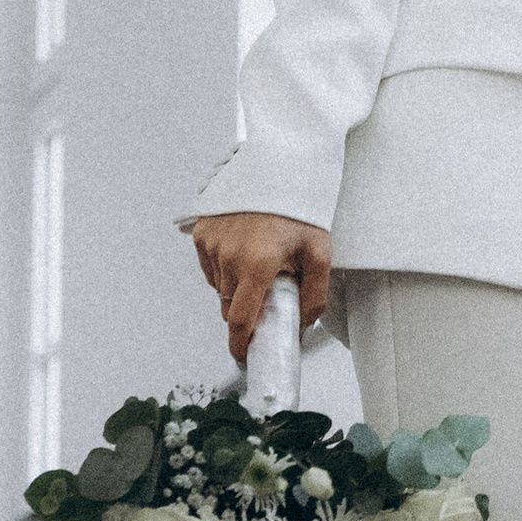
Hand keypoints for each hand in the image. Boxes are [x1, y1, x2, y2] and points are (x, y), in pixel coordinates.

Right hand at [188, 209, 333, 365]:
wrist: (280, 166)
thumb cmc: (299, 207)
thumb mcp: (319, 253)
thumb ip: (313, 296)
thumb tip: (301, 327)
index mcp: (257, 264)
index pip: (240, 320)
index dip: (240, 343)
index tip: (243, 354)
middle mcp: (229, 255)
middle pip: (229, 305)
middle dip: (246, 309)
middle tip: (268, 292)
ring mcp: (212, 243)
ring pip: (219, 286)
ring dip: (236, 286)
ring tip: (260, 261)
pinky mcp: (202, 231)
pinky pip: (210, 265)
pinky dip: (224, 267)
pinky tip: (244, 249)